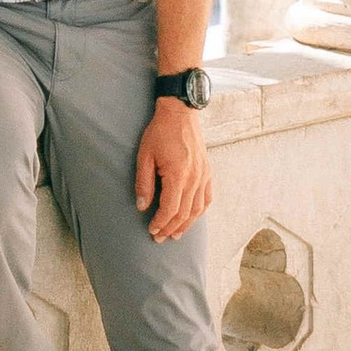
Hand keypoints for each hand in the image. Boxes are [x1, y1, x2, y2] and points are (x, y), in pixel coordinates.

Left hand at [135, 94, 212, 240]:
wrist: (180, 113)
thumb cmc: (160, 132)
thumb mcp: (145, 156)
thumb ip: (144, 182)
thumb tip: (142, 206)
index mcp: (179, 174)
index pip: (170, 209)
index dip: (160, 223)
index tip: (151, 230)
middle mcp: (195, 178)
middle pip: (184, 213)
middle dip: (170, 228)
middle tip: (159, 237)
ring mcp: (204, 175)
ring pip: (197, 209)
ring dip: (186, 225)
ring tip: (174, 234)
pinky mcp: (207, 172)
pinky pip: (207, 198)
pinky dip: (199, 211)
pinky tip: (191, 217)